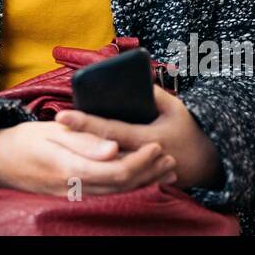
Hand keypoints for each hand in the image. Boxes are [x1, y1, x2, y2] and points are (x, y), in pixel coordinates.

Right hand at [0, 120, 177, 196]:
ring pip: (117, 193)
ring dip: (144, 181)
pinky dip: (128, 185)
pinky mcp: (74, 195)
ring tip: (165, 168)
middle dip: (149, 172)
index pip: (116, 171)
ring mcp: (74, 195)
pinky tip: (141, 177)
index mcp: (70, 168)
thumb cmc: (23, 140)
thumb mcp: (51, 132)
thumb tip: (115, 148)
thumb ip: (84, 141)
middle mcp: (75, 188)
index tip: (158, 144)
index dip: (141, 161)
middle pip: (122, 186)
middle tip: (170, 157)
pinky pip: (107, 194)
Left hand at [53, 86, 222, 189]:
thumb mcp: (174, 108)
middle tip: (50, 126)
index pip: (109, 130)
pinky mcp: (133, 178)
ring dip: (79, 152)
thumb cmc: (187, 129)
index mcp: (148, 137)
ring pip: (101, 164)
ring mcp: (136, 171)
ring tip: (55, 138)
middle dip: (74, 139)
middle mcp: (138, 156)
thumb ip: (153, 93)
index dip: (84, 122)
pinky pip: (110, 171)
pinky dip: (92, 163)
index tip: (61, 115)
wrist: (204, 162)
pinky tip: (73, 154)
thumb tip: (133, 77)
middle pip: (99, 149)